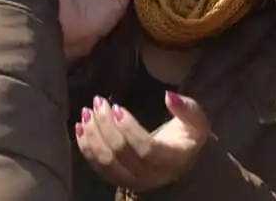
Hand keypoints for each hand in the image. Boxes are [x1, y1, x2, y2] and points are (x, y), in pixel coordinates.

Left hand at [77, 92, 209, 191]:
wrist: (180, 159)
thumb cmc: (186, 136)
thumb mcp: (195, 121)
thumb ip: (187, 108)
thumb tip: (169, 95)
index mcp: (172, 160)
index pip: (146, 149)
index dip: (129, 129)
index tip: (117, 107)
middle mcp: (152, 175)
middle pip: (121, 154)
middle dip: (105, 125)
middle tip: (98, 101)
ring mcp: (133, 180)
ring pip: (107, 162)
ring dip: (92, 135)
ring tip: (86, 111)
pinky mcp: (118, 179)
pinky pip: (98, 167)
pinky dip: (86, 147)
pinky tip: (79, 127)